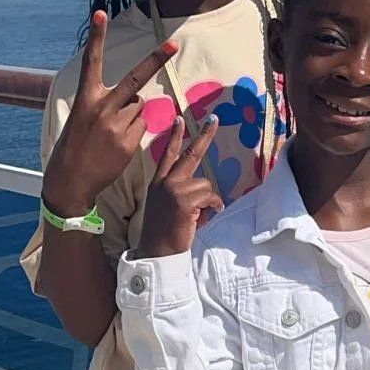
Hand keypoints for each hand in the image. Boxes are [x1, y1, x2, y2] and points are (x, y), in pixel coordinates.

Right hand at [42, 11, 176, 215]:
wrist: (71, 179)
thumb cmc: (76, 145)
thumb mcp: (84, 117)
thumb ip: (108, 104)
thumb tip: (137, 100)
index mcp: (86, 98)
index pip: (91, 61)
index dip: (97, 36)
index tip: (101, 13)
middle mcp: (102, 108)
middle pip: (134, 79)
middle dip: (155, 60)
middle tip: (173, 44)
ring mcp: (116, 126)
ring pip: (139, 108)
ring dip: (132, 114)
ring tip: (112, 132)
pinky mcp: (128, 143)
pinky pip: (141, 127)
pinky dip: (134, 132)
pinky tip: (117, 145)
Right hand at [137, 115, 222, 256]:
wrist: (156, 250)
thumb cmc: (164, 232)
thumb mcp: (165, 206)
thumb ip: (180, 192)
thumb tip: (204, 190)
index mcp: (158, 182)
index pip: (168, 154)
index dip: (175, 136)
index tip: (179, 119)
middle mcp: (165, 182)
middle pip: (190, 154)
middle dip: (204, 135)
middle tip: (213, 118)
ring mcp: (174, 189)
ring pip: (205, 183)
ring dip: (207, 200)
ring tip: (196, 215)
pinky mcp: (184, 200)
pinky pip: (210, 197)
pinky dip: (212, 207)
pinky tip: (201, 218)